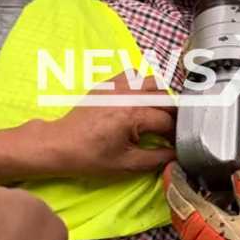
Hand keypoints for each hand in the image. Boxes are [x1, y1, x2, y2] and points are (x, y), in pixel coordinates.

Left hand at [0, 75, 175, 182]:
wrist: (60, 144)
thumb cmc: (91, 157)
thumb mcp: (128, 164)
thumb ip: (158, 158)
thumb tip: (178, 154)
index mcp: (135, 114)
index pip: (169, 121)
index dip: (176, 136)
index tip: (175, 146)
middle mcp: (130, 94)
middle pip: (167, 99)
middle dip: (172, 117)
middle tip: (169, 133)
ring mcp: (119, 85)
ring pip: (154, 83)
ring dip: (161, 99)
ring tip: (156, 117)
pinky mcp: (109, 83)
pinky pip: (135, 75)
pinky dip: (143, 85)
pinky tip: (139, 101)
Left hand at [163, 162, 239, 239]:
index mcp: (199, 223)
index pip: (175, 193)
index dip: (174, 176)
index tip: (176, 165)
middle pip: (181, 209)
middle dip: (189, 191)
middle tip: (202, 177)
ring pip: (191, 226)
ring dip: (201, 211)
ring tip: (222, 199)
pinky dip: (208, 228)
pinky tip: (227, 224)